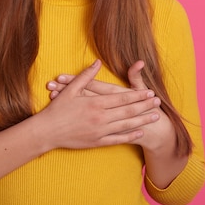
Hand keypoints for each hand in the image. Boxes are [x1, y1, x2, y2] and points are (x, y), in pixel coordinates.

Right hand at [36, 60, 161, 149]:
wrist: (47, 132)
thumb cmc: (57, 109)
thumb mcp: (71, 89)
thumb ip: (86, 76)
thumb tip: (97, 62)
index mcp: (95, 103)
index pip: (122, 98)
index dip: (138, 95)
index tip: (149, 92)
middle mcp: (100, 117)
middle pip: (128, 110)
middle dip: (144, 106)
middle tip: (158, 102)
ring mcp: (100, 131)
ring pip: (126, 125)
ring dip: (142, 120)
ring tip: (155, 116)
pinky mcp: (97, 142)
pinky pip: (117, 139)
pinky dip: (130, 136)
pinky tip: (139, 132)